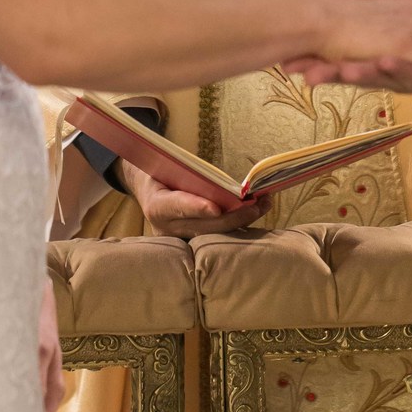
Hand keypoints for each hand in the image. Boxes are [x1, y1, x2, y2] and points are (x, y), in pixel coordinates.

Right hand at [118, 161, 269, 239]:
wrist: (148, 189)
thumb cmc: (160, 172)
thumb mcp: (167, 167)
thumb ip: (186, 173)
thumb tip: (214, 178)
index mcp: (156, 206)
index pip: (176, 206)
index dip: (197, 208)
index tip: (216, 208)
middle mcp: (166, 228)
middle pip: (203, 226)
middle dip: (232, 216)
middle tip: (256, 205)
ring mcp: (179, 240)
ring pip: (214, 235)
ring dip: (241, 221)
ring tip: (263, 205)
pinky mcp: (191, 244)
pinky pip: (217, 237)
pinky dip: (237, 225)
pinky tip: (255, 213)